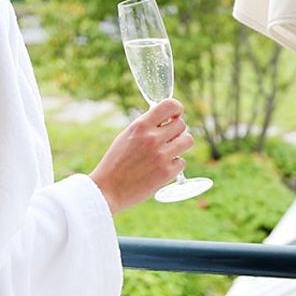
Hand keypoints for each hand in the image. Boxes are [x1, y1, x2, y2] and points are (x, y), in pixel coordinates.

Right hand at [89, 99, 193, 213]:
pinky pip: (182, 162)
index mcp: (140, 126)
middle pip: (182, 124)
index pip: (170, 105)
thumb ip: (146, 126)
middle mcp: (152, 138)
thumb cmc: (116, 162)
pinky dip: (174, 165)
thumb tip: (167, 119)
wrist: (108, 190)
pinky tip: (162, 168)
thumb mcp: (127, 136)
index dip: (177, 109)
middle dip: (176, 131)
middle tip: (167, 139)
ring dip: (180, 145)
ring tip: (169, 152)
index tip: (174, 116)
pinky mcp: (166, 173)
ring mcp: (161, 156)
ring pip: (188, 141)